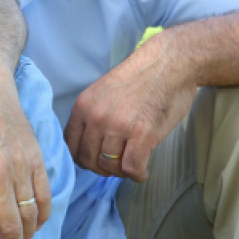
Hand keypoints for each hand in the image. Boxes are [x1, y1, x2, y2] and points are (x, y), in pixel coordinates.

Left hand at [65, 32, 197, 180]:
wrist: (168, 64)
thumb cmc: (139, 78)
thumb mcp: (102, 92)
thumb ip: (92, 115)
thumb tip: (88, 143)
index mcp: (83, 106)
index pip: (70, 145)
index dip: (81, 158)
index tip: (93, 160)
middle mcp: (96, 117)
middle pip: (88, 159)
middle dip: (100, 168)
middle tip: (114, 166)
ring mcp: (118, 126)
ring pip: (109, 166)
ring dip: (120, 172)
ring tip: (129, 167)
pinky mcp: (143, 134)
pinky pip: (131, 167)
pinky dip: (137, 175)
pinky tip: (141, 172)